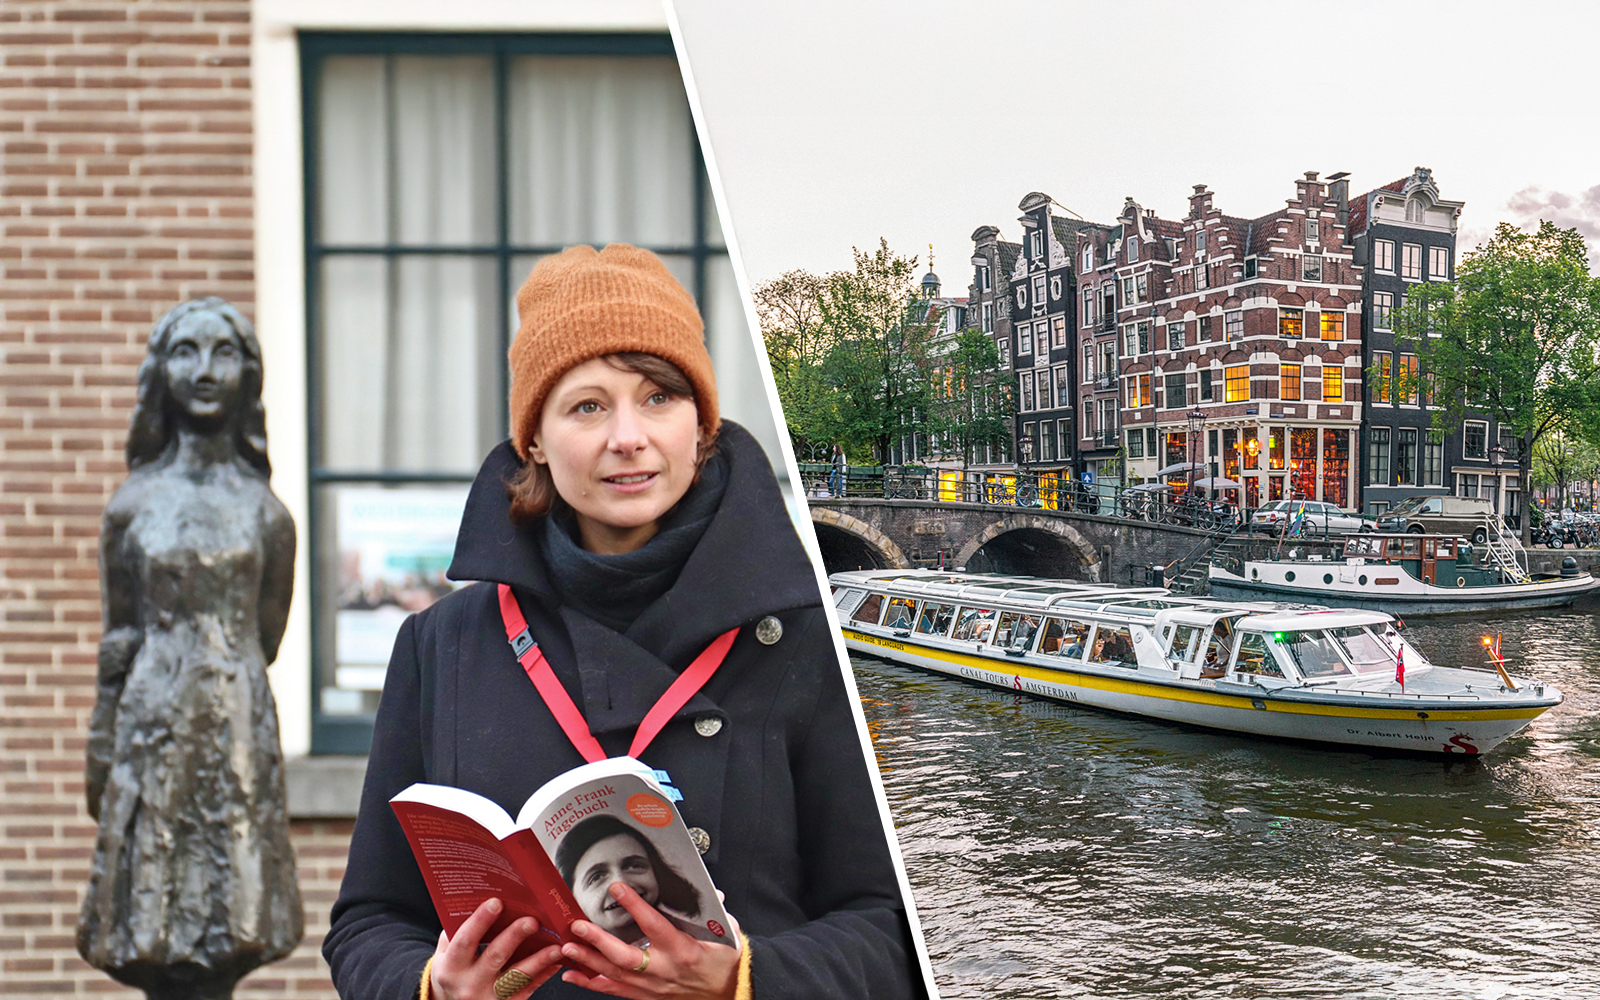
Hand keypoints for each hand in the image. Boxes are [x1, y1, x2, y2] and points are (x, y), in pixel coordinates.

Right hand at [430, 898, 562, 999]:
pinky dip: (543, 975)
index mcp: (451, 967)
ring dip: (539, 960)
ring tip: (556, 945)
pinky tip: (556, 962)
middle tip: (532, 921)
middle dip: (514, 937)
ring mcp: (488, 997)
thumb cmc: (452, 973)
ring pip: (516, 977)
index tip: (496, 902)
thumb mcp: (444, 955)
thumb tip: (476, 901)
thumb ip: (455, 932)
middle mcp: (469, 984)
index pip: (465, 941)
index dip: (480, 921)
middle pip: (495, 957)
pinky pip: (526, 990)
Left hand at [558, 882, 741, 999]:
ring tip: (567, 947)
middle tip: (578, 925)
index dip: (635, 905)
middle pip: (625, 957)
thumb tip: (710, 890)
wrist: (730, 993)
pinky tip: (572, 974)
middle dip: (598, 941)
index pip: (654, 925)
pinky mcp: (646, 997)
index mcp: (683, 951)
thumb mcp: (725, 933)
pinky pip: (614, 991)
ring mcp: (653, 987)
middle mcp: (664, 970)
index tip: (618, 888)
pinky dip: (591, 983)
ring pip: (614, 975)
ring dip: (588, 961)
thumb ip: (714, 911)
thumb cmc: (726, 963)